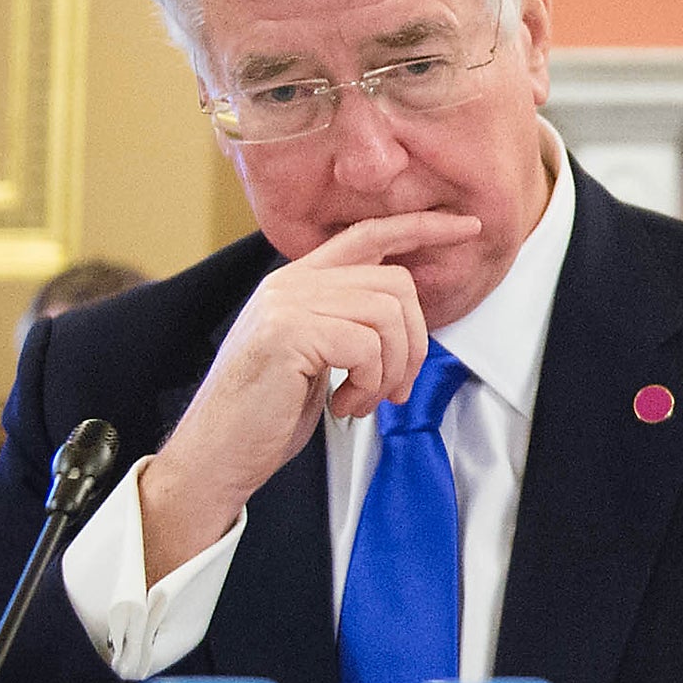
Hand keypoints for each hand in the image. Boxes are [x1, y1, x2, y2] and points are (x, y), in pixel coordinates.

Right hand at [138, 210, 481, 583]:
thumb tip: (406, 317)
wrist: (216, 455)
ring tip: (361, 401)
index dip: (421, 227)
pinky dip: (368, 384)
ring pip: (387, 316)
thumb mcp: (314, 358)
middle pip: (395, 284)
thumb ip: (348, 325)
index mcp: (297, 282)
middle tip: (393, 389)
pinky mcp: (289, 333)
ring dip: (389, 371)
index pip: (368, 235)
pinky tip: (342, 406)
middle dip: (413, 344)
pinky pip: (367, 347)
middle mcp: (290, 283)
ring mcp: (287, 304)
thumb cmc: (264, 416)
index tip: (466, 228)